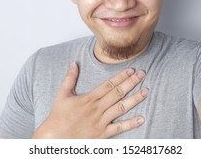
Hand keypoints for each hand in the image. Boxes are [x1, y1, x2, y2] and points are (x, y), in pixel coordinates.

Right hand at [31, 62, 148, 137]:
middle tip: (142, 74)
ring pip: (121, 108)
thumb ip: (70, 78)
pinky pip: (119, 128)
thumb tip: (74, 63)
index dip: (121, 76)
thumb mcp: (62, 95)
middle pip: (117, 93)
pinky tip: (141, 118)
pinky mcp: (102, 134)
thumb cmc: (58, 116)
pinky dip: (130, 124)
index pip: (109, 84)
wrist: (54, 137)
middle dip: (131, 83)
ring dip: (134, 99)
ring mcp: (101, 121)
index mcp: (89, 98)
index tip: (131, 70)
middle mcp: (97, 108)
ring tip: (146, 91)